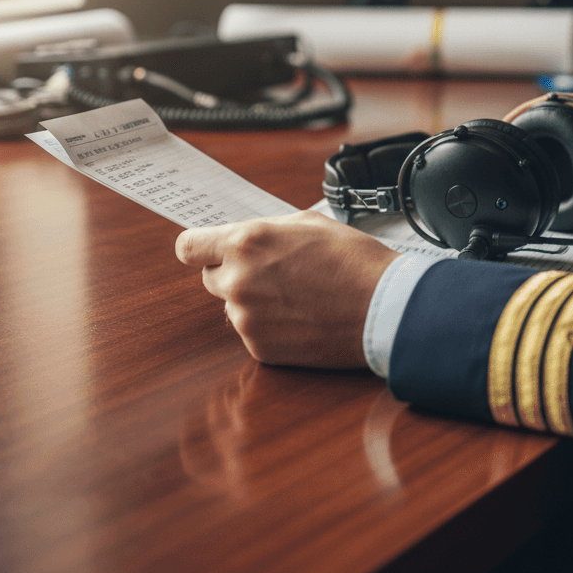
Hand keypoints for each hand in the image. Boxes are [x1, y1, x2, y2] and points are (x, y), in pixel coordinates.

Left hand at [175, 210, 397, 367]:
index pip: (188, 247)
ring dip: (254, 302)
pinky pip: (253, 333)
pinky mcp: (260, 349)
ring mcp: (246, 319)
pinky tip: (302, 318)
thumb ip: (264, 230)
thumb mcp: (307, 223)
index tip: (207, 251)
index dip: (199, 248)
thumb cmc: (353, 260)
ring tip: (296, 297)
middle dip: (234, 274)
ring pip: (233, 307)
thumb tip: (243, 239)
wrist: (384, 308)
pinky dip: (270, 328)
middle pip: (211, 278)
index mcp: (246, 242)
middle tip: (273, 273)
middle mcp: (238, 280)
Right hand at [502, 94, 572, 210]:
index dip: (530, 110)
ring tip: (529, 175)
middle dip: (533, 138)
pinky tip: (563, 196)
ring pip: (566, 151)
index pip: (559, 103)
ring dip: (553, 164)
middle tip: (511, 153)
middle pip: (556, 126)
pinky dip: (570, 184)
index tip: (509, 124)